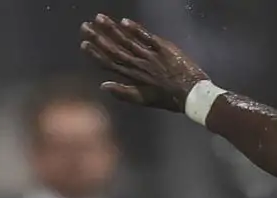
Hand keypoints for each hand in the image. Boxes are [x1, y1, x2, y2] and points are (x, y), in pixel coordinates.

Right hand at [81, 15, 208, 110]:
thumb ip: (124, 92)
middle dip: (99, 37)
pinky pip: (147, 37)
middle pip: (115, 49)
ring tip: (99, 18)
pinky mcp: (164, 48)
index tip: (83, 44)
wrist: (193, 94)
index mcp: (134, 77)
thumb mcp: (145, 100)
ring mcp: (151, 56)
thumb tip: (103, 86)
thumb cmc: (170, 98)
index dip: (96, 54)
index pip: (110, 64)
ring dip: (112, 29)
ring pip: (128, 41)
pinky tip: (124, 21)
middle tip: (84, 26)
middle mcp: (139, 65)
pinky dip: (135, 29)